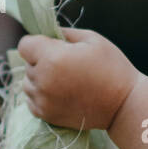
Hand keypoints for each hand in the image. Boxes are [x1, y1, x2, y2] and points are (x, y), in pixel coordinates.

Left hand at [16, 27, 140, 131]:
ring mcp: (42, 100)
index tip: (53, 47)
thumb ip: (64, 32)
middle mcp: (42, 80)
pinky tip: (60, 93)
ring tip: (64, 80)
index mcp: (52, 58)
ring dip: (40, 79)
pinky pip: (31, 100)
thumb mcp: (92, 39)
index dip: (38, 43)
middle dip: (42, 61)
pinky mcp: (45, 115)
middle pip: (27, 64)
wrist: (123, 105)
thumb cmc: (111, 67)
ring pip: (27, 83)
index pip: (25, 45)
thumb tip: (47, 32)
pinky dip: (41, 96)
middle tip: (67, 65)